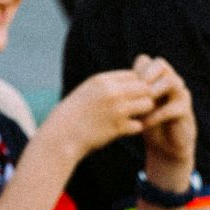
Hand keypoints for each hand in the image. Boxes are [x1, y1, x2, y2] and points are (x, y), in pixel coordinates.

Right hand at [40, 67, 163, 164]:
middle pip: (145, 88)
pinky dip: (135, 128)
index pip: (133, 75)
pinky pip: (140, 125)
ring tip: (133, 116)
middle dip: (143, 97)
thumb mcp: (87, 90)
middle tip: (136, 106)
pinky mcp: (118, 128)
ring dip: (143, 112)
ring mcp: (116, 110)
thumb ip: (108, 85)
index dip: (135, 85)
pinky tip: (125, 129)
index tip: (130, 94)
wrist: (62, 134)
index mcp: (102, 80)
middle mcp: (112, 92)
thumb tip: (131, 81)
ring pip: (147, 104)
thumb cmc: (74, 113)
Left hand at [134, 54, 195, 187]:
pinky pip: (173, 107)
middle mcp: (169, 81)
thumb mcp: (130, 106)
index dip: (133, 70)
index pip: (145, 61)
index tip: (121, 84)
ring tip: (140, 105)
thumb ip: (121, 94)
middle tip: (133, 90)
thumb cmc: (143, 122)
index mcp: (156, 77)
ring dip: (154, 91)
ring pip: (172, 81)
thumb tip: (98, 85)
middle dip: (146, 75)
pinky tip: (143, 124)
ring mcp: (180, 95)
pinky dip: (156, 115)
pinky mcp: (185, 111)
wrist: (164, 145)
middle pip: (161, 64)